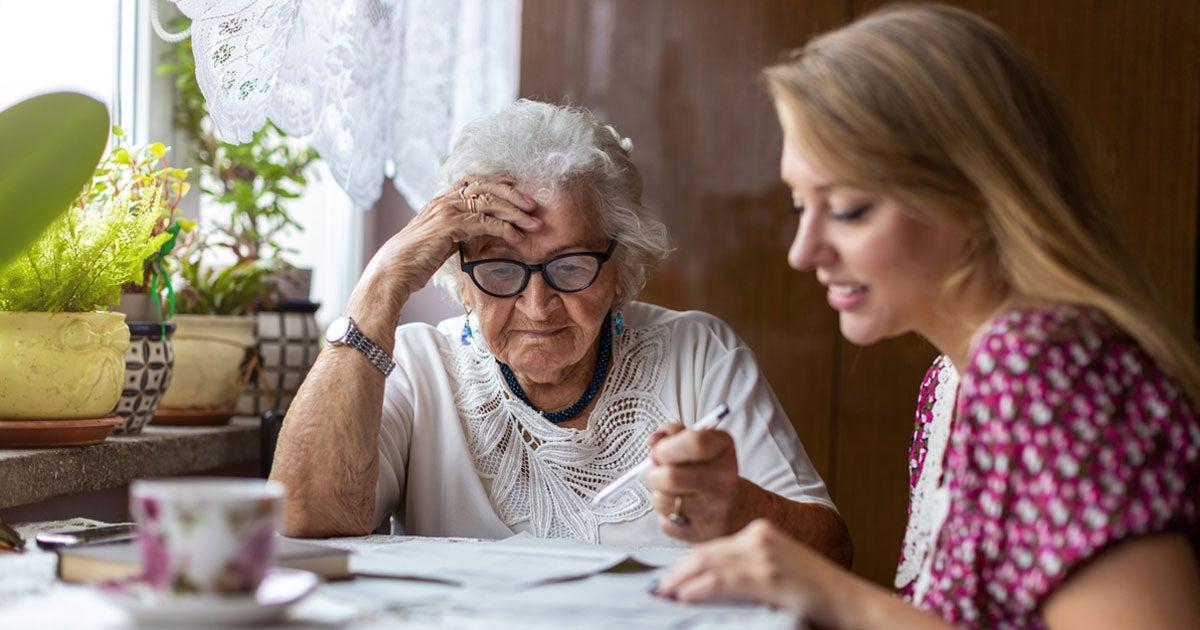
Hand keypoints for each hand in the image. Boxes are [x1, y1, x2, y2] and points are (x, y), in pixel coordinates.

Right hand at [346, 178, 539, 339]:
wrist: (393, 272)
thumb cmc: (415, 261)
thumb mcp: (441, 240)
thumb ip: (459, 231)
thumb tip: (480, 231)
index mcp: (443, 200)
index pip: (477, 182)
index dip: (501, 185)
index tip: (521, 193)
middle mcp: (444, 200)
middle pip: (487, 186)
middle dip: (514, 194)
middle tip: (534, 206)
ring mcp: (446, 210)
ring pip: (489, 202)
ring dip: (515, 211)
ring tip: (533, 223)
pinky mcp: (449, 225)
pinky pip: (483, 222)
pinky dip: (503, 228)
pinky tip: (516, 237)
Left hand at [645, 422, 742, 541]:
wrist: (738, 508)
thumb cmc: (710, 470)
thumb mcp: (700, 443)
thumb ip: (674, 434)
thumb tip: (653, 441)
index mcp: (723, 449)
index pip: (695, 442)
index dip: (667, 446)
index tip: (660, 451)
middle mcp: (724, 480)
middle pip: (670, 477)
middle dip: (654, 474)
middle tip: (659, 473)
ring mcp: (715, 510)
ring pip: (662, 501)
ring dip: (658, 495)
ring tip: (671, 492)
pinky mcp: (702, 535)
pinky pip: (665, 524)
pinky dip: (665, 516)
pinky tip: (680, 510)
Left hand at [655, 519, 842, 618]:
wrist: (853, 604)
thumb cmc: (817, 596)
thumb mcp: (777, 574)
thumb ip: (747, 573)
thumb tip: (709, 587)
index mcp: (761, 534)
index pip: (713, 548)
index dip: (686, 564)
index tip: (668, 579)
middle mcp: (759, 538)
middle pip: (705, 553)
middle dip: (677, 572)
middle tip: (657, 588)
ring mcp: (764, 556)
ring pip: (709, 565)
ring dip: (681, 581)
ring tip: (663, 594)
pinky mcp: (769, 575)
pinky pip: (724, 581)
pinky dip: (699, 588)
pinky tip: (684, 596)